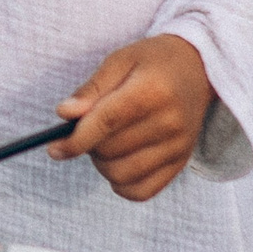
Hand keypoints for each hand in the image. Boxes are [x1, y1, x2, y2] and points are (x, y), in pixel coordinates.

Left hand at [48, 34, 215, 201]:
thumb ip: (91, 89)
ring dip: (102, 164)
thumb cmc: (152, 62)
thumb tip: (64, 114)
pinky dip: (121, 183)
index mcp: (152, 91)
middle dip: (88, 145)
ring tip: (105, 143)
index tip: (54, 148)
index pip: (107, 122)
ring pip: (122, 175)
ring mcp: (178, 147)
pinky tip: (119, 163)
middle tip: (89, 129)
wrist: (198, 69)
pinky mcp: (181, 163)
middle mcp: (170, 123)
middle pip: (110, 151)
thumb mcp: (119, 60)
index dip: (76, 139)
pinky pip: (142, 191)